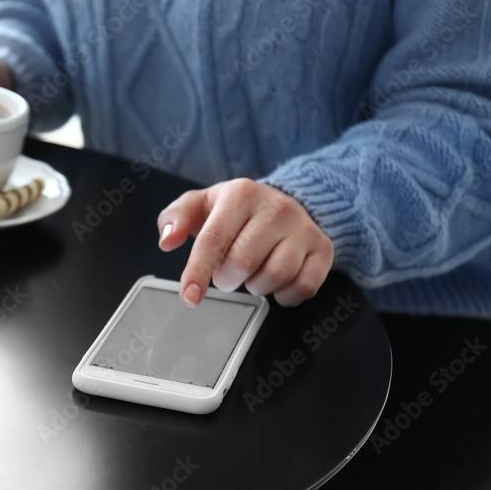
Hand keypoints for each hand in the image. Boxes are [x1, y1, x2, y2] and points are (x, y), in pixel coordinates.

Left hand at [157, 179, 333, 307]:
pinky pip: (303, 287)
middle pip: (244, 262)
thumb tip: (167, 240)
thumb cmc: (232, 211)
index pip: (214, 239)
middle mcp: (276, 207)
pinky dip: (284, 295)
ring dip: (255, 285)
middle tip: (226, 273)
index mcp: (240, 193)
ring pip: (276, 276)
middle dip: (227, 278)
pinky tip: (274, 282)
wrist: (282, 202)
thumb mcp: (199, 205)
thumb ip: (174, 218)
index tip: (189, 296)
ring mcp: (303, 227)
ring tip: (251, 272)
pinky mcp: (323, 248)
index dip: (198, 271)